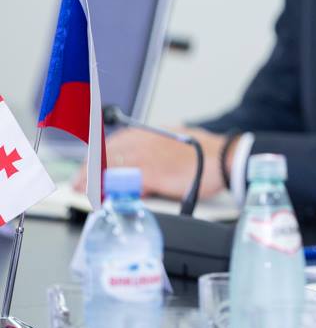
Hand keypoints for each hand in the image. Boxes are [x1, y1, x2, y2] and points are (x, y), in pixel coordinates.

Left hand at [72, 126, 228, 200]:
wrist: (224, 159)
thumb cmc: (206, 154)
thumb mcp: (177, 142)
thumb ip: (158, 151)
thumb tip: (148, 167)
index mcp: (150, 131)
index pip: (114, 142)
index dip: (97, 156)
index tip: (87, 168)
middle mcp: (145, 140)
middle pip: (106, 152)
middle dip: (89, 168)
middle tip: (79, 183)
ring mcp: (147, 155)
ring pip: (111, 165)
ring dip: (94, 179)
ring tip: (85, 191)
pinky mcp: (153, 172)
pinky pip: (123, 180)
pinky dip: (110, 188)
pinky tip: (103, 196)